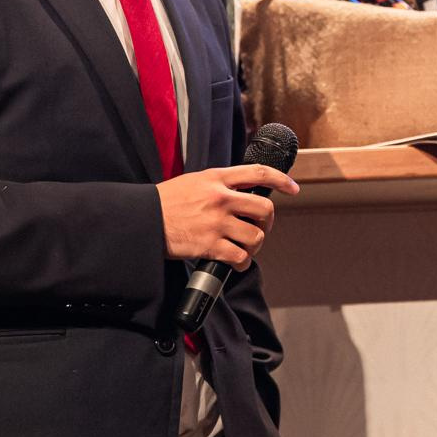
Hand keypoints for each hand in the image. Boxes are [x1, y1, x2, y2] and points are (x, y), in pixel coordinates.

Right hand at [156, 165, 299, 267]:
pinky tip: (235, 262)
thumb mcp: (194, 181)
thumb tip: (243, 192)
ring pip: (256, 237)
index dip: (281, 180)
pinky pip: (240, 257)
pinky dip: (242, 263)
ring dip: (255, 246)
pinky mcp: (210, 245)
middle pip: (264, 210)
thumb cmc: (167, 202)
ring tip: (244, 248)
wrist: (143, 220)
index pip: (258, 173)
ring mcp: (216, 222)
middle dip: (267, 224)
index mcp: (217, 178)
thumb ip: (219, 184)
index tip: (293, 188)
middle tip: (259, 229)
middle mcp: (220, 198)